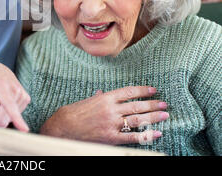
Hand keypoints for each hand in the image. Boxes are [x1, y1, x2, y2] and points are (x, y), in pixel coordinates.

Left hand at [0, 61, 30, 131]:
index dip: (17, 119)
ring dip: (1, 113)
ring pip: (9, 119)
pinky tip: (4, 101)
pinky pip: (14, 116)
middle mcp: (16, 90)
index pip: (9, 106)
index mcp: (1, 87)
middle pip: (4, 119)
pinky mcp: (27, 99)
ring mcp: (23, 95)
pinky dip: (7, 112)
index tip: (25, 130)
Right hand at [40, 86, 168, 144]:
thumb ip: (98, 97)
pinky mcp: (111, 137)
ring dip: (153, 117)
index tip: (153, 90)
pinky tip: (156, 133)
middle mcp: (111, 109)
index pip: (129, 92)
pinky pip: (132, 137)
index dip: (143, 91)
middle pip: (137, 106)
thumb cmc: (73, 113)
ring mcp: (112, 124)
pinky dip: (146, 135)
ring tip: (164, 115)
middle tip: (164, 103)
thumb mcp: (87, 101)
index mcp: (105, 97)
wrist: (63, 127)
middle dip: (152, 104)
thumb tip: (102, 92)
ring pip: (138, 119)